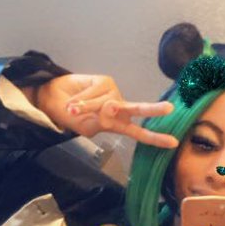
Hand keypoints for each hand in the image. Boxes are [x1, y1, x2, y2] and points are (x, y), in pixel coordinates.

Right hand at [36, 73, 178, 149]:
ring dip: (85, 108)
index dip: (155, 138)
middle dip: (152, 110)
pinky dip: (82, 100)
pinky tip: (74, 100)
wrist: (52, 99)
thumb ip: (100, 121)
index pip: (138, 132)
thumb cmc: (70, 117)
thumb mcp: (85, 127)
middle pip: (138, 109)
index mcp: (117, 124)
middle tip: (169, 109)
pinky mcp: (104, 81)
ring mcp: (112, 94)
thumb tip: (110, 108)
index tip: (173, 143)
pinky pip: (94, 94)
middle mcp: (119, 108)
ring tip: (73, 109)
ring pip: (103, 105)